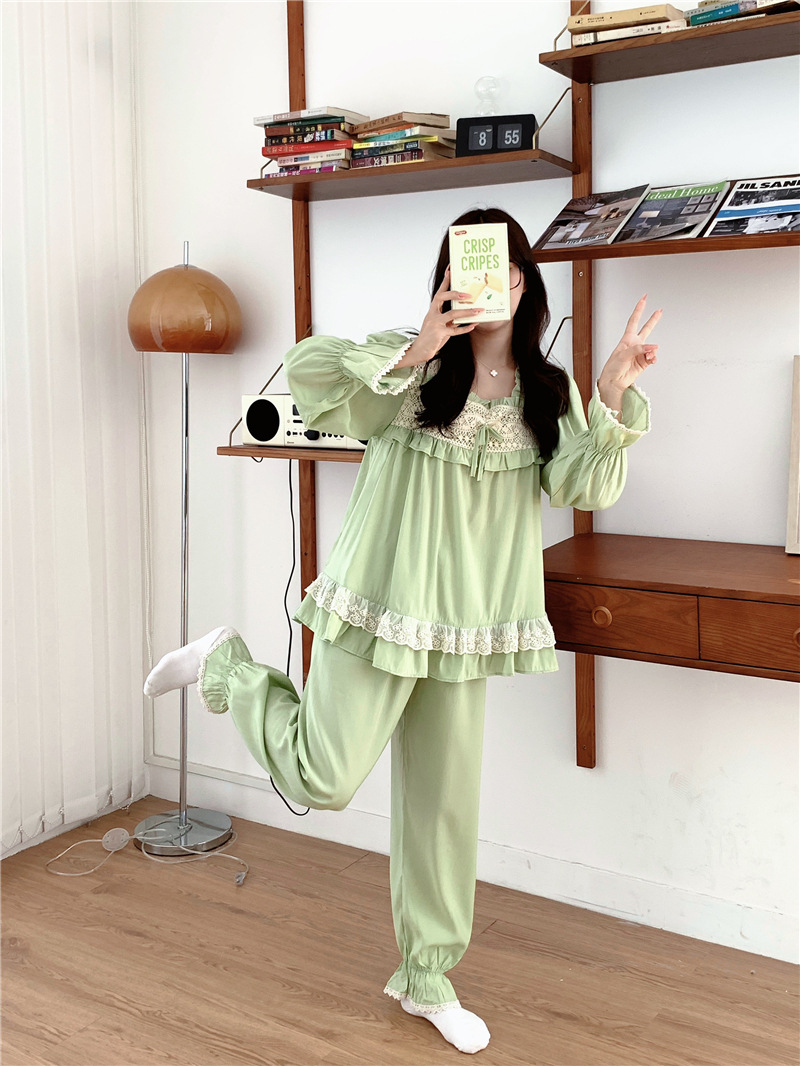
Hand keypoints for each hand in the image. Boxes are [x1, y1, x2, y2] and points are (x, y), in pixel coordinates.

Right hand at [404, 265, 484, 364]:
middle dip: (454, 294)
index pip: (439, 292)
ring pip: (452, 314)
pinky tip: (473, 325)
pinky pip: (454, 330)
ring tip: (478, 311)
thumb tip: (465, 313)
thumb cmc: (431, 336)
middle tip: (468, 295)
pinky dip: (465, 328)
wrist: (420, 350)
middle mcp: (432, 314)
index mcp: (433, 309)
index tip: (451, 269)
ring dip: (466, 312)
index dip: (445, 280)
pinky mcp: (439, 334)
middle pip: (441, 297)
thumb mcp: (440, 324)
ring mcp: (435, 324)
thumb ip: (450, 318)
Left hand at [597, 294, 661, 409]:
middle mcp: (635, 344)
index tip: (644, 299)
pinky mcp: (644, 362)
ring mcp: (640, 353)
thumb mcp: (623, 355)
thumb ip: (638, 349)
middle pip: (646, 328)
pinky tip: (651, 360)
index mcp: (627, 339)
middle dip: (653, 319)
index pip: (634, 320)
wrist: (614, 382)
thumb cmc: (613, 368)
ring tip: (649, 356)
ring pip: (652, 347)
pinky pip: (653, 357)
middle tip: (660, 310)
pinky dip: (653, 358)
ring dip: (652, 351)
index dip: (639, 309)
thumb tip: (652, 347)